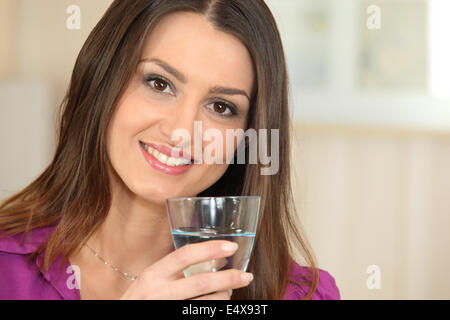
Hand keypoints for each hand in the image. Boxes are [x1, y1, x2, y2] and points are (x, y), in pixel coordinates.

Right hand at [120, 240, 252, 299]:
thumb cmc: (142, 299)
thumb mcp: (151, 280)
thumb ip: (172, 269)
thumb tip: (210, 257)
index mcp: (153, 274)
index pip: (183, 255)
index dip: (209, 249)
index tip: (231, 247)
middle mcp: (158, 292)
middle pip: (200, 283)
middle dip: (228, 278)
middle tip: (246, 275)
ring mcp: (166, 309)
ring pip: (205, 304)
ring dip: (223, 297)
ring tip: (229, 292)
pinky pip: (200, 316)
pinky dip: (214, 309)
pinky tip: (219, 305)